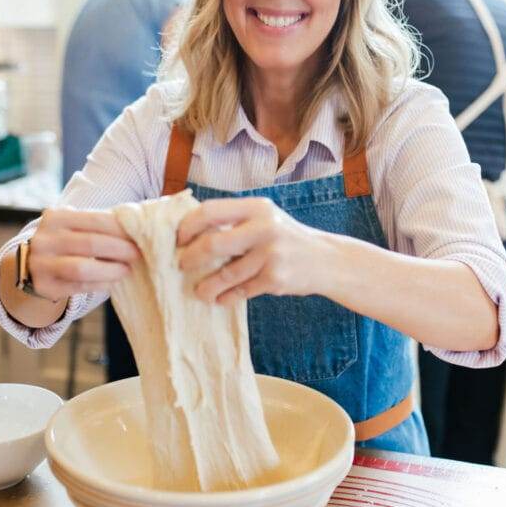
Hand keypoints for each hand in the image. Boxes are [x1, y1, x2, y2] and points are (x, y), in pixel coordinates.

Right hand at [27, 207, 139, 300]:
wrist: (30, 264)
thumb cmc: (65, 242)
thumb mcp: (74, 226)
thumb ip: (98, 225)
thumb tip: (137, 227)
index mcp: (56, 217)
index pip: (95, 220)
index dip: (120, 229)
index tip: (140, 235)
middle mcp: (44, 239)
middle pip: (91, 243)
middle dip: (119, 249)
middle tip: (138, 254)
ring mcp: (41, 264)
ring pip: (82, 268)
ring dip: (110, 270)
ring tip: (127, 270)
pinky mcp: (44, 286)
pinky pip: (78, 286)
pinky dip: (100, 284)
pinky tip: (113, 282)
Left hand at [176, 197, 323, 304]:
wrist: (326, 259)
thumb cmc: (286, 238)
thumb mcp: (265, 218)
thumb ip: (235, 221)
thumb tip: (191, 232)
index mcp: (256, 207)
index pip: (210, 211)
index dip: (188, 226)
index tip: (179, 239)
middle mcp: (264, 227)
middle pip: (213, 243)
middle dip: (191, 258)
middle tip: (182, 266)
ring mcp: (270, 254)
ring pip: (225, 274)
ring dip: (207, 285)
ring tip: (199, 291)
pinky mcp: (275, 279)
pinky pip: (241, 291)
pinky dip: (227, 297)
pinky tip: (220, 299)